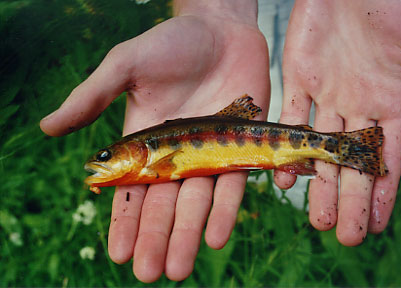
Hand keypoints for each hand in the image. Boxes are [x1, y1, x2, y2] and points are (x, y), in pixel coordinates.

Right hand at [40, 0, 269, 281]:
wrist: (221, 29)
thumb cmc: (171, 42)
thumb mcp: (125, 65)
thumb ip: (92, 97)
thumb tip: (47, 128)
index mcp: (145, 141)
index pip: (132, 189)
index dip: (126, 222)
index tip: (120, 253)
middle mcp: (176, 154)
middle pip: (166, 204)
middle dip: (158, 239)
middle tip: (153, 272)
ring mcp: (209, 152)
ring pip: (198, 202)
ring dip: (189, 234)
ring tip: (181, 266)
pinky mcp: (240, 146)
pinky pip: (233, 183)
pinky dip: (225, 209)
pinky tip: (216, 235)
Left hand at [275, 0, 400, 244]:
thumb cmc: (397, 2)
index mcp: (392, 101)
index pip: (385, 159)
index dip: (379, 193)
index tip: (374, 225)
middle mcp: (357, 104)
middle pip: (349, 162)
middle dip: (346, 199)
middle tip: (341, 234)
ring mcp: (326, 93)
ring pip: (317, 148)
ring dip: (316, 182)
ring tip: (313, 216)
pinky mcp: (296, 77)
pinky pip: (289, 117)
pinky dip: (285, 144)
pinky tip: (282, 173)